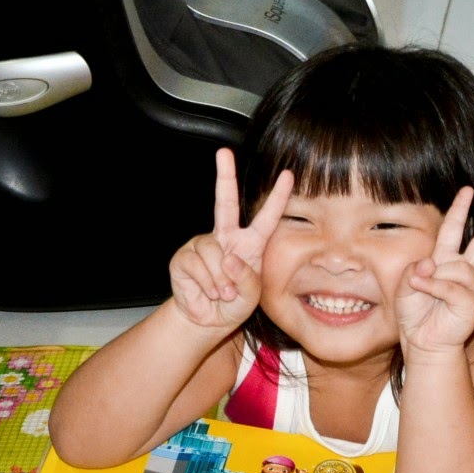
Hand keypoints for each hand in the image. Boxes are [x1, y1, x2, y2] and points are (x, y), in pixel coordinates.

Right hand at [167, 148, 292, 330]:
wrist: (207, 320)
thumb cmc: (234, 304)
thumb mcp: (252, 295)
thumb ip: (247, 278)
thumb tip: (229, 259)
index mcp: (250, 244)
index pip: (267, 217)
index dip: (277, 197)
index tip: (288, 175)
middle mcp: (226, 238)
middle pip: (225, 202)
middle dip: (224, 176)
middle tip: (224, 152)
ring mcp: (204, 245)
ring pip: (215, 254)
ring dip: (222, 281)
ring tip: (223, 293)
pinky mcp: (184, 258)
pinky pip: (199, 267)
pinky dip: (208, 285)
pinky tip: (208, 292)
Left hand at [395, 188, 473, 356]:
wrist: (424, 342)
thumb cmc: (415, 314)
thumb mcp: (404, 285)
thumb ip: (415, 269)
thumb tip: (431, 264)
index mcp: (446, 260)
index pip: (454, 230)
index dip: (460, 209)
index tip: (469, 189)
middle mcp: (463, 270)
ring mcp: (470, 285)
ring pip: (456, 266)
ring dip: (433, 278)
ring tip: (422, 291)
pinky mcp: (471, 301)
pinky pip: (450, 285)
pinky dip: (434, 289)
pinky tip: (427, 295)